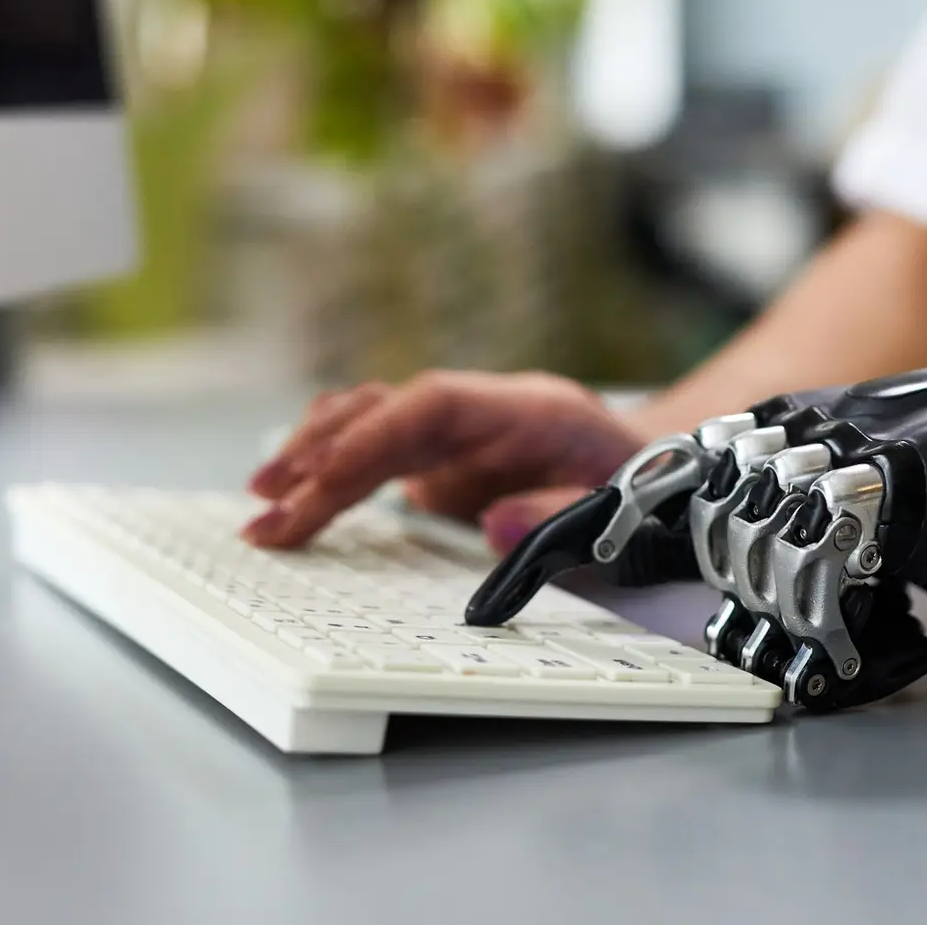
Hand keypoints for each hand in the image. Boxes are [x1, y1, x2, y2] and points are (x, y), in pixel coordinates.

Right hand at [244, 371, 645, 552]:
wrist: (665, 473)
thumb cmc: (644, 494)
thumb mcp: (622, 512)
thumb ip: (557, 514)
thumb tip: (490, 521)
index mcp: (528, 410)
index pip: (430, 406)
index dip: (370, 438)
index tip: (321, 483)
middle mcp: (482, 410)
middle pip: (385, 411)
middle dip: (320, 457)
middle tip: (267, 511)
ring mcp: (460, 431)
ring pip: (371, 420)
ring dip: (313, 454)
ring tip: (262, 500)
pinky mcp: (446, 457)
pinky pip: (378, 447)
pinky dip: (333, 464)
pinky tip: (294, 492)